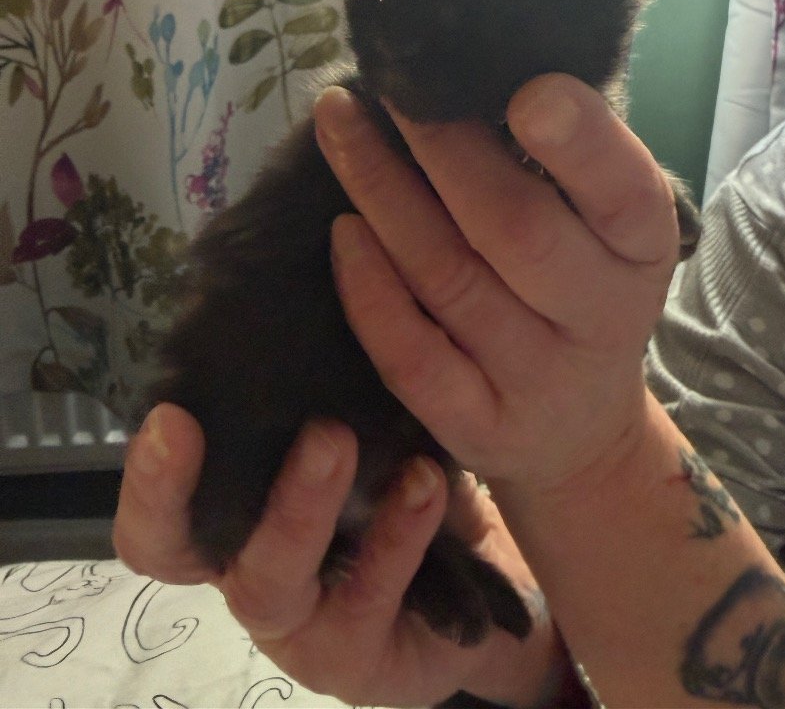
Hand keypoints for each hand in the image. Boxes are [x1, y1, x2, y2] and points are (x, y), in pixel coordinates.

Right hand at [113, 403, 562, 708]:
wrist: (482, 579)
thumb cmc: (401, 485)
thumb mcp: (363, 424)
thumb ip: (320, 383)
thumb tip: (287, 285)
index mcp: (233, 515)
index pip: (158, 510)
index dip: (148, 475)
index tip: (169, 416)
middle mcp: (245, 568)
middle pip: (177, 549)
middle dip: (179, 487)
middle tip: (203, 419)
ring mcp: (296, 621)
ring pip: (270, 576)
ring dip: (299, 503)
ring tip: (335, 437)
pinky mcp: (355, 653)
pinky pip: (367, 595)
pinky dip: (397, 532)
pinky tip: (426, 481)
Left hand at [315, 72, 679, 496]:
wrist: (582, 429)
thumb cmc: (582, 290)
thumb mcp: (604, 228)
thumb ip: (565, 162)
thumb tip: (475, 66)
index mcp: (642, 251)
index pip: (625, 194)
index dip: (581, 143)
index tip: (527, 89)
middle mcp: (601, 319)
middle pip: (516, 230)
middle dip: (444, 148)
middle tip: (391, 82)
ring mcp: (538, 381)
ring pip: (448, 279)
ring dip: (382, 192)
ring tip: (338, 123)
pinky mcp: (478, 428)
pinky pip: (411, 356)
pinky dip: (369, 289)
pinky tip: (342, 230)